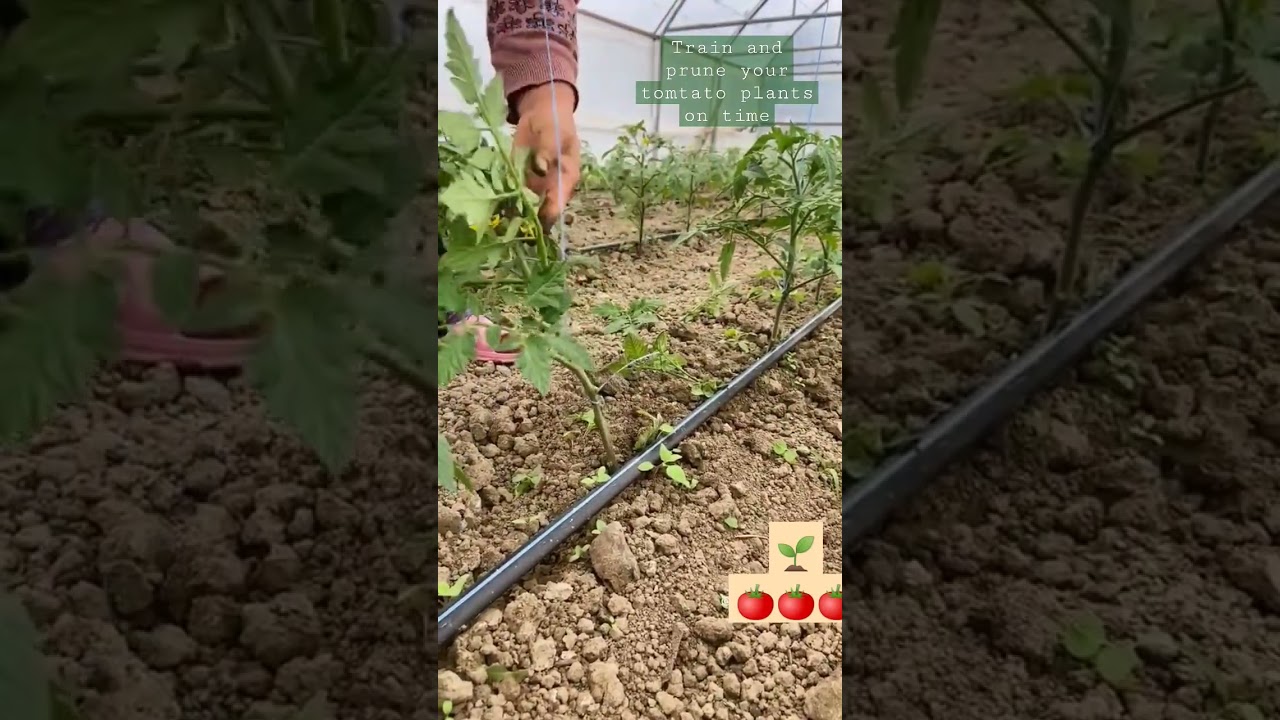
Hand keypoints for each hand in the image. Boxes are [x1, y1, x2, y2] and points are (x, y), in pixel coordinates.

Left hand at [513, 81, 579, 224]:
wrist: (541, 113)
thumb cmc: (554, 123)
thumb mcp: (554, 133)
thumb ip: (549, 151)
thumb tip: (541, 169)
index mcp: (566, 178)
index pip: (560, 201)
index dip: (549, 214)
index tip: (538, 225)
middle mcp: (552, 186)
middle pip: (542, 210)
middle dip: (530, 221)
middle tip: (516, 229)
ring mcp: (535, 184)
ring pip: (526, 205)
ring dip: (514, 214)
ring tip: (502, 224)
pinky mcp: (519, 178)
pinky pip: (511, 192)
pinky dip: (503, 200)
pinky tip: (492, 208)